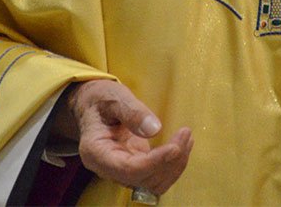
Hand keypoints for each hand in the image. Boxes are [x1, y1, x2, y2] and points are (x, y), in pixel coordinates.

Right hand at [67, 79, 192, 194]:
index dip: (155, 162)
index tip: (175, 147)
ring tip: (187, 138)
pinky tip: (181, 145)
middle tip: (185, 133)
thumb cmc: (101, 98)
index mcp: (96, 152)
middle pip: (143, 179)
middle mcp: (108, 168)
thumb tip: (155, 129)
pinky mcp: (133, 165)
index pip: (128, 169)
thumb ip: (132, 112)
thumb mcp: (115, 98)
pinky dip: (171, 164)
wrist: (94, 104)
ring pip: (152, 182)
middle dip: (169, 161)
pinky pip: (155, 174)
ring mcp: (121, 169)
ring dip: (174, 166)